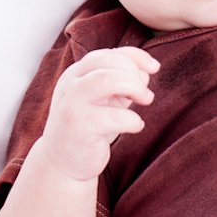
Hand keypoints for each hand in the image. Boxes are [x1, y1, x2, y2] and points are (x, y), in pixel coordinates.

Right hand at [40, 47, 158, 180]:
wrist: (62, 162)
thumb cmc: (89, 127)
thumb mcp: (105, 100)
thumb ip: (122, 83)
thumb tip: (146, 72)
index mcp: (77, 73)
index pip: (108, 53)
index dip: (135, 56)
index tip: (154, 68)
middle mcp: (71, 84)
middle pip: (107, 61)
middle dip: (134, 74)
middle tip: (146, 95)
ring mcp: (72, 104)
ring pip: (106, 80)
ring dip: (134, 87)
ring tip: (144, 101)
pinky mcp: (79, 127)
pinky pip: (113, 116)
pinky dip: (132, 119)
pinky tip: (135, 127)